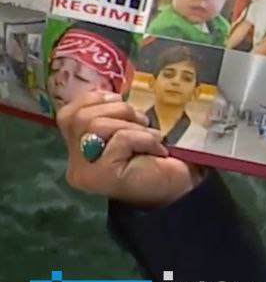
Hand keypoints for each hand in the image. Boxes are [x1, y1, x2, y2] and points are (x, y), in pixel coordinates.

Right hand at [58, 90, 202, 207]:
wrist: (181, 188)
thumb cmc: (156, 158)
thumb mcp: (129, 129)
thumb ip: (110, 115)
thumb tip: (108, 93)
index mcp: (76, 150)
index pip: (68, 114)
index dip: (94, 99)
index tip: (120, 100)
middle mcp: (74, 163)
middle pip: (80, 117)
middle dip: (118, 110)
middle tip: (143, 122)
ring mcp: (85, 171)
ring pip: (96, 125)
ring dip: (132, 125)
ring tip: (151, 136)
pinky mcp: (102, 175)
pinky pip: (119, 139)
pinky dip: (143, 138)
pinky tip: (158, 151)